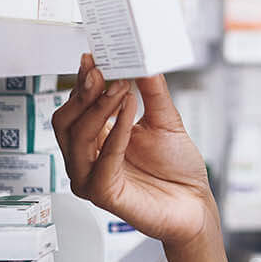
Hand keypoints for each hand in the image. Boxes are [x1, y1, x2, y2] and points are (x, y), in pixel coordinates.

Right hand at [52, 53, 218, 248]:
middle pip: (65, 121)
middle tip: (102, 71)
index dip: (81, 82)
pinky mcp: (103, 194)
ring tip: (121, 89)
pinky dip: (116, 134)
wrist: (195, 203)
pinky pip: (102, 161)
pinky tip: (129, 115)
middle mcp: (87, 158)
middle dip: (82, 93)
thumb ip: (151, 90)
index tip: (93, 58)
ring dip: (99, 109)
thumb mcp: (164, 119)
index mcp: (96, 139)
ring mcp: (91, 177)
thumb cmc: (177, 168)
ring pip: (77, 138)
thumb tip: (141, 59)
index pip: (76, 106)